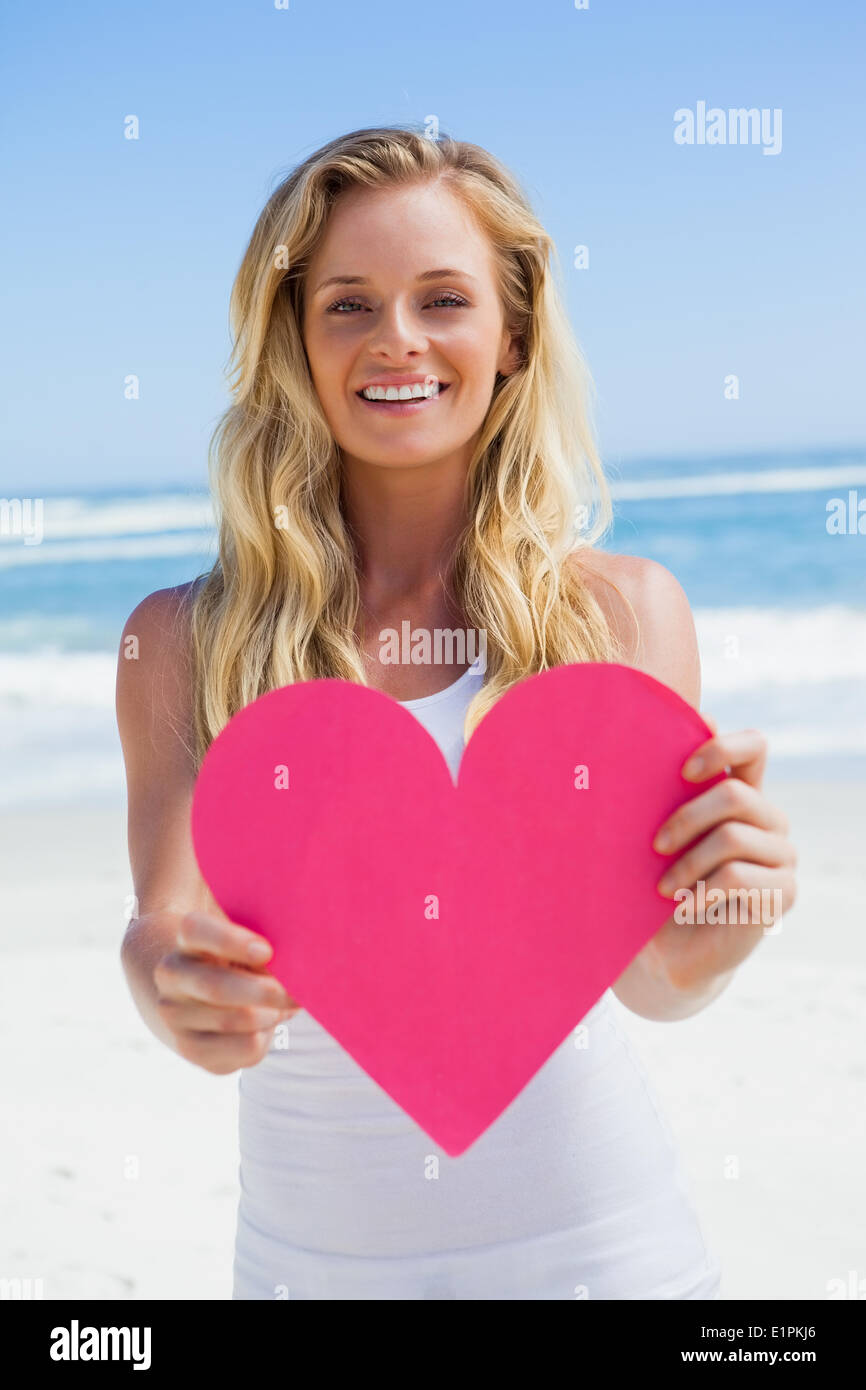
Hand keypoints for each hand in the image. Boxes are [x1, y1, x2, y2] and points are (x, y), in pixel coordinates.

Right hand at [153, 911, 299, 1073]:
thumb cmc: (239, 961)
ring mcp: (175, 1016)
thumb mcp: (246, 946)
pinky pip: (246, 1047)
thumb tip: (297, 971)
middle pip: (217, 987)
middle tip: (297, 992)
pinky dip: (267, 1036)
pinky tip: (266, 1025)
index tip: (267, 951)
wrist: (201, 997)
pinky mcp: (192, 1049)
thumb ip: (264, 950)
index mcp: (186, 940)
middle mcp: (172, 976)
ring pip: (237, 1020)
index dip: (230, 940)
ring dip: (272, 1014)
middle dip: (266, 991)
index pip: (194, 930)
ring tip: (283, 1006)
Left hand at [625, 719, 797, 1009]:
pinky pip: (739, 877)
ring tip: (662, 888)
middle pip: (735, 794)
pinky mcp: (783, 892)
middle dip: (686, 818)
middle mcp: (768, 820)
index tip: (682, 772)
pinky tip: (684, 905)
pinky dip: (701, 890)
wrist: (670, 949)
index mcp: (741, 794)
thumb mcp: (658, 837)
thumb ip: (662, 794)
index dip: (722, 748)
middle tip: (654, 846)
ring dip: (687, 863)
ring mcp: (781, 855)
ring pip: (732, 837)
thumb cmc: (657, 883)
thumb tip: (643, 741)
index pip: (754, 747)